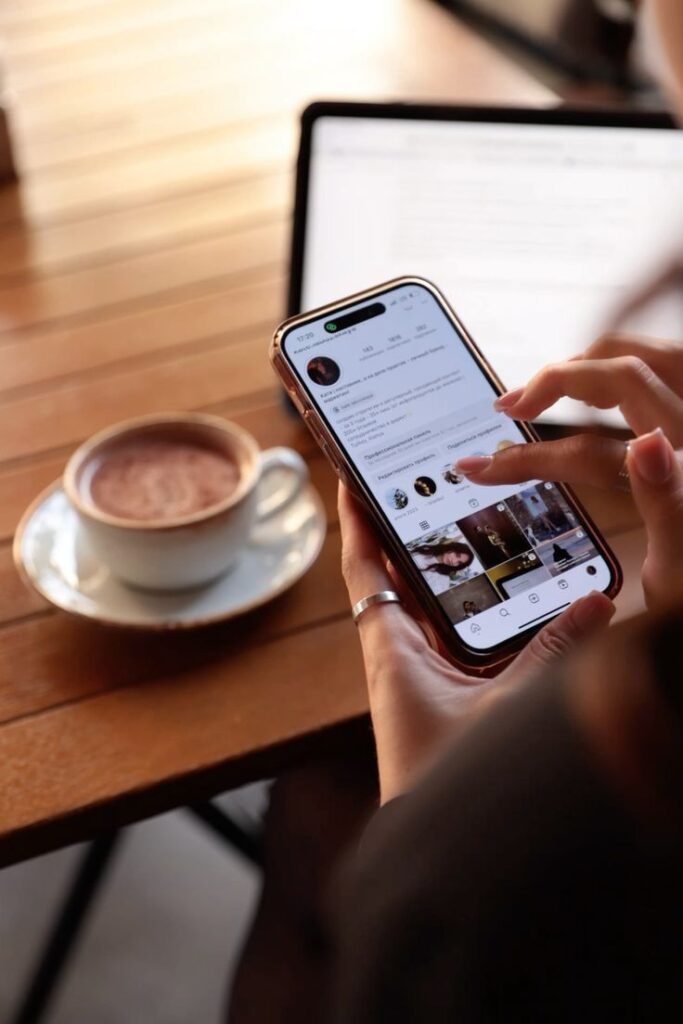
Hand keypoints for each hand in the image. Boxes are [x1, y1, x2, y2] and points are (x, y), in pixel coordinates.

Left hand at [338, 485, 614, 802]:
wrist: (442, 862)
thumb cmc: (451, 787)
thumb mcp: (507, 711)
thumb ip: (553, 656)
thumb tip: (595, 605)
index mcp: (391, 652)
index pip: (363, 568)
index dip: (355, 521)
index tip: (352, 478)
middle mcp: (397, 660)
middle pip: (395, 580)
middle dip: (409, 536)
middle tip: (431, 488)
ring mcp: (418, 682)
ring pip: (428, 612)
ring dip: (444, 575)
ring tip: (471, 527)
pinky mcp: (442, 704)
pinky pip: (453, 645)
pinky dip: (472, 618)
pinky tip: (506, 604)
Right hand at [455, 334, 682, 607]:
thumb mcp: (681, 568)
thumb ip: (667, 500)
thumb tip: (645, 445)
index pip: (608, 407)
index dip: (541, 424)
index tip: (492, 457)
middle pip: (622, 368)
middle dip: (559, 378)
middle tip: (510, 408)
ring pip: (645, 364)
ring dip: (589, 369)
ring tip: (544, 391)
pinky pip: (655, 386)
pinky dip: (615, 382)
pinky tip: (591, 400)